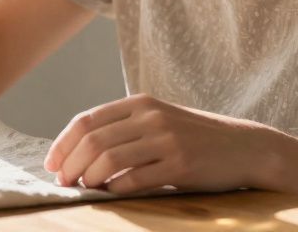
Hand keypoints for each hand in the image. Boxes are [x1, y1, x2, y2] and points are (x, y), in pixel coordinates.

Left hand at [42, 93, 276, 193]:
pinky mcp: (180, 164)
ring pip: (110, 159)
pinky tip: (110, 194)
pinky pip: (136, 178)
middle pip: (93, 140)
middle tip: (63, 182)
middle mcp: (150, 117)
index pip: (87, 120)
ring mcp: (166, 139)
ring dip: (89, 177)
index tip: (52, 164)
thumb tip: (80, 153)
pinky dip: (116, 189)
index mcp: (140, 103)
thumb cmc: (195, 138)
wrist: (244, 147)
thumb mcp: (158, 121)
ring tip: (84, 188)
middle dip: (70, 163)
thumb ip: (125, 129)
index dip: (63, 143)